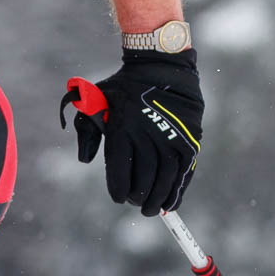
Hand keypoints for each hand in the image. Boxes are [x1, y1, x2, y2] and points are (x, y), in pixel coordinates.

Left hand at [61, 49, 202, 215]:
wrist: (161, 66)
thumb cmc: (121, 87)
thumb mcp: (94, 102)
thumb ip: (86, 132)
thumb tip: (85, 161)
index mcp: (121, 128)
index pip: (118, 171)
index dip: (118, 190)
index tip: (118, 198)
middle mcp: (146, 134)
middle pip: (143, 179)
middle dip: (139, 198)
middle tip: (138, 205)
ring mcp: (170, 136)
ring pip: (165, 178)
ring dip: (159, 199)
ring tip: (153, 210)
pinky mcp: (189, 137)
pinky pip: (184, 170)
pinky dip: (179, 189)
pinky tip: (173, 201)